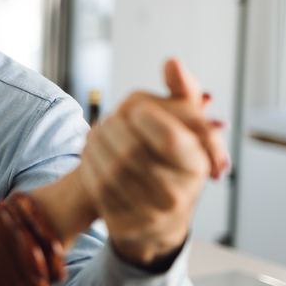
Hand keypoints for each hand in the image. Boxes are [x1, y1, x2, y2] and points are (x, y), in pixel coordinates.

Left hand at [79, 59, 222, 268]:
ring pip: (109, 169)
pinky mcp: (124, 224)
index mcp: (196, 166)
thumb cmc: (172, 161)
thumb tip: (172, 62)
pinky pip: (96, 187)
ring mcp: (150, 214)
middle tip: (107, 119)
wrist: (157, 219)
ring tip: (96, 132)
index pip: (168, 138)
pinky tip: (90, 152)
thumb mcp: (186, 127)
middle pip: (131, 152)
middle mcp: (176, 194)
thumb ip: (182, 91)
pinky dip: (88, 164)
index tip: (131, 110)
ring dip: (96, 144)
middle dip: (112, 129)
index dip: (143, 118)